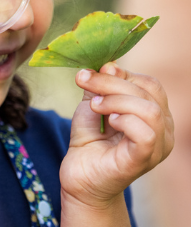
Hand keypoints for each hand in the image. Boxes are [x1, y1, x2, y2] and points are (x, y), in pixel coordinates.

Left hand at [60, 62, 173, 208]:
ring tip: (95, 106)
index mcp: (155, 113)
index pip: (149, 83)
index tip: (89, 73)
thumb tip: (110, 65)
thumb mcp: (93, 105)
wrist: (79, 176)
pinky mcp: (144, 159)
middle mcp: (163, 129)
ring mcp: (158, 146)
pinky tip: (109, 122)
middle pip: (148, 91)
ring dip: (116, 100)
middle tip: (84, 82)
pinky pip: (146, 133)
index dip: (120, 74)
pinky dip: (125, 120)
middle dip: (111, 82)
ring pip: (149, 110)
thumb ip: (101, 86)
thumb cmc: (90, 141)